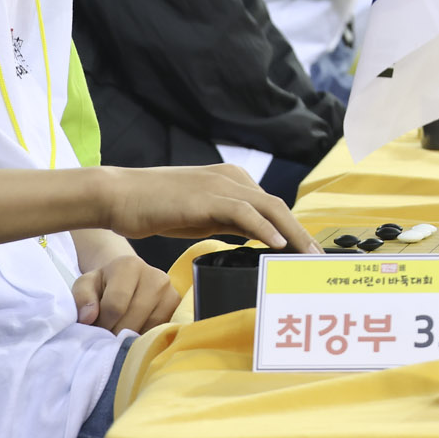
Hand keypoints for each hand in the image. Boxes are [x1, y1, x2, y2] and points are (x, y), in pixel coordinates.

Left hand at [72, 253, 181, 334]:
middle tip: (107, 338)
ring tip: (121, 335)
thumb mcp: (86, 285)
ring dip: (131, 338)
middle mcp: (155, 276)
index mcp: (129, 266)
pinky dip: (146, 338)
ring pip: (148, 328)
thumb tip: (88, 318)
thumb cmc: (104, 284)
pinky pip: (161, 331)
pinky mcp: (178, 307)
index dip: (102, 324)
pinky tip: (136, 334)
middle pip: (133, 319)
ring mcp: (170, 292)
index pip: (115, 306)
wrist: (128, 279)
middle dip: (115, 334)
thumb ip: (81, 298)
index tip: (96, 329)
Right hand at [98, 164, 319, 253]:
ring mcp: (221, 185)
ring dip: (293, 233)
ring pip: (269, 208)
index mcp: (233, 181)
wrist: (120, 195)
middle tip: (318, 259)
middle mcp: (233, 178)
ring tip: (308, 256)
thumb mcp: (202, 216)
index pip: (272, 207)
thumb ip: (230, 223)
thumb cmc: (157, 208)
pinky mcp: (207, 197)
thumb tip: (257, 239)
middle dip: (302, 234)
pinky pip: (244, 212)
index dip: (294, 230)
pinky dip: (264, 228)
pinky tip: (278, 244)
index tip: (308, 253)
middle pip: (279, 207)